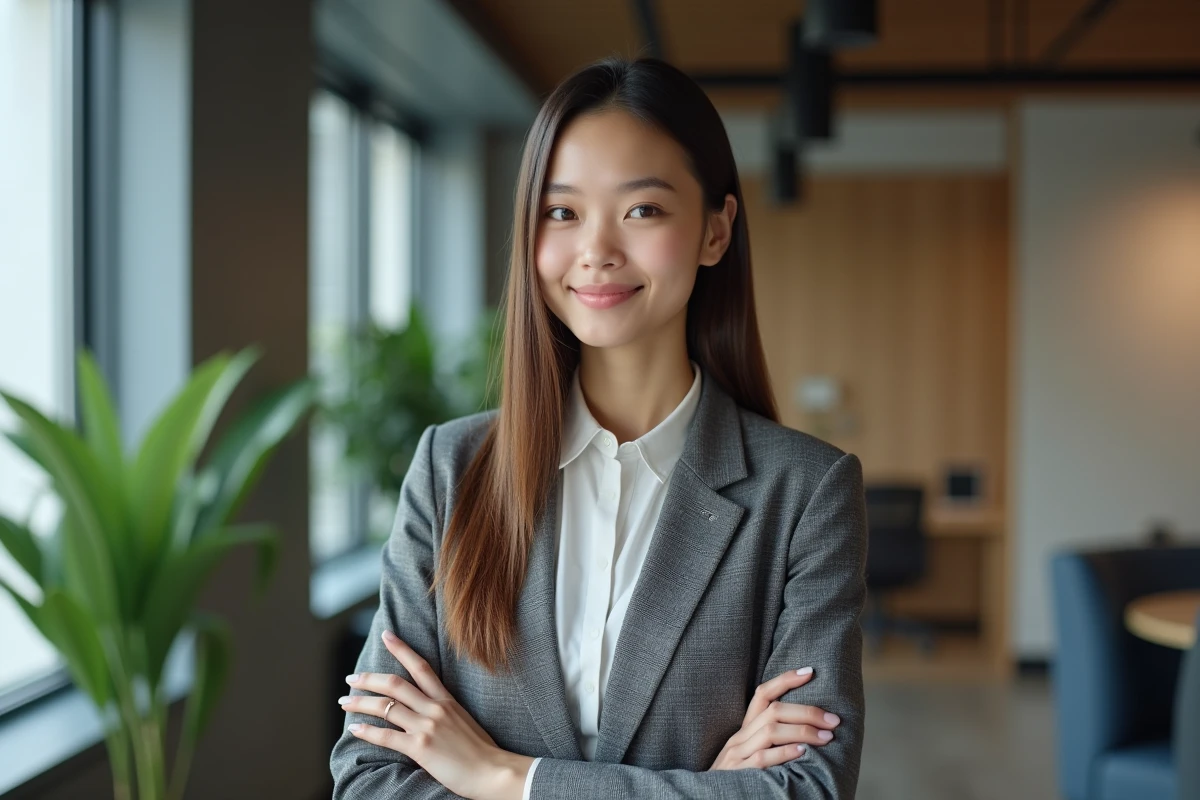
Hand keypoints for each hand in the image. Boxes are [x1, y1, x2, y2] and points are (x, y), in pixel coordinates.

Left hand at [339, 630, 532, 799]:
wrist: (494, 771)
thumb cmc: (481, 751)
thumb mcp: (464, 721)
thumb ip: (444, 712)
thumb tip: (426, 711)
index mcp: (446, 700)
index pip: (421, 666)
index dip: (401, 648)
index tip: (386, 635)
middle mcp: (435, 708)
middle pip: (395, 683)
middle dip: (369, 678)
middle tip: (351, 678)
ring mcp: (427, 726)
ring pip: (386, 706)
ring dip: (361, 703)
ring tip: (345, 702)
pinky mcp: (421, 747)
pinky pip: (386, 736)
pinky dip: (367, 731)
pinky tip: (355, 728)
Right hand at [708, 667, 840, 770]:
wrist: (708, 797)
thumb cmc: (737, 777)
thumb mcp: (749, 752)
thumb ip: (770, 740)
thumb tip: (807, 729)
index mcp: (744, 729)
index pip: (763, 694)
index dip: (785, 680)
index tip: (810, 672)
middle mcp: (739, 737)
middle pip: (774, 710)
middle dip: (807, 712)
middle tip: (833, 720)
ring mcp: (737, 754)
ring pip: (771, 730)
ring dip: (803, 731)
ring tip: (826, 737)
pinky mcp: (738, 773)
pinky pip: (762, 758)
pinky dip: (784, 752)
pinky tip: (802, 751)